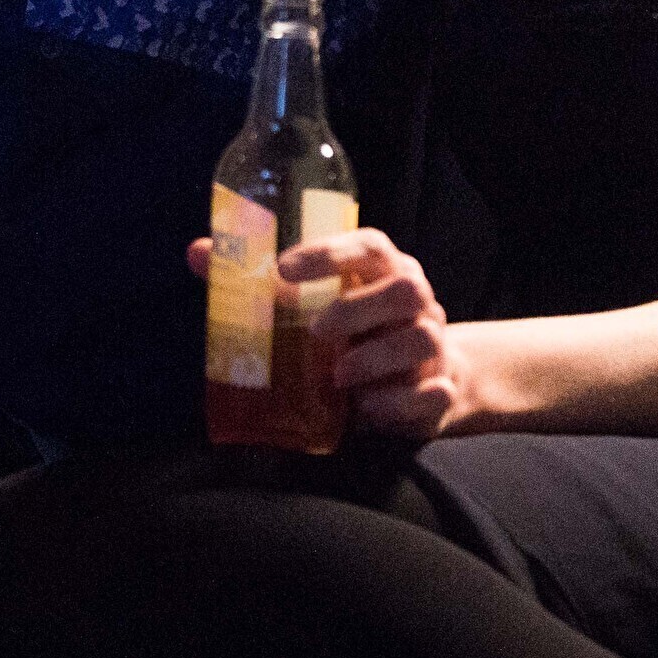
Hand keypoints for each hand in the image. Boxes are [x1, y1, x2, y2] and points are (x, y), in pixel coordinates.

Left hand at [286, 229, 473, 440]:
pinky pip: (434, 393)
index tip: (283, 270)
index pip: (369, 248)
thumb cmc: (367, 340)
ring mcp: (435, 347)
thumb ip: (288, 295)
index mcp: (390, 274)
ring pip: (422, 339)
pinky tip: (367, 409)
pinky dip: (398, 402)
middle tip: (316, 331)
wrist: (429, 386)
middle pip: (406, 289)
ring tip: (338, 376)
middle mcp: (419, 305)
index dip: (328, 253)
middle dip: (358, 308)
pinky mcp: (442, 392)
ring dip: (375, 358)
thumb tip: (216, 269)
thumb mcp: (335, 312)